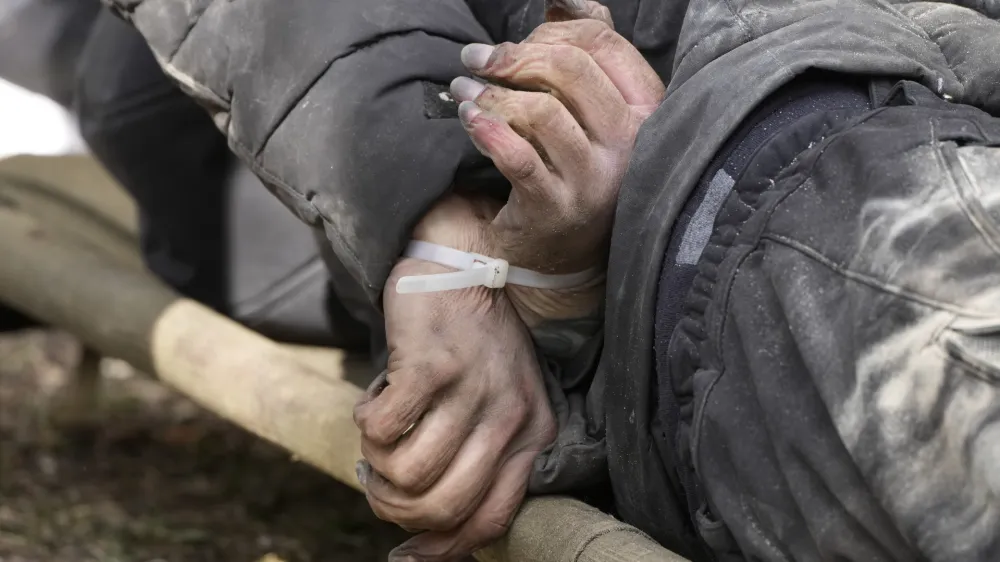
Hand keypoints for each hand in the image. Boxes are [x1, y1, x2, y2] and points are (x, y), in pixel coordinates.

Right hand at [354, 196, 556, 561]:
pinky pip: (380, 433)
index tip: (405, 554)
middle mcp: (509, 417)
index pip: (491, 520)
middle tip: (379, 482)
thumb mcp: (497, 402)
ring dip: (377, 464)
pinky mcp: (431, 366)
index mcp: (531, 434)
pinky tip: (377, 399)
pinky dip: (365, 425)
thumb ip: (478, 460)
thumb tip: (428, 539)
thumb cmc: (473, 345)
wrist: (464, 264)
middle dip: (397, 509)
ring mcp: (472, 391)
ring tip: (381, 433)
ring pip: (407, 475)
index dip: (444, 549)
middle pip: (443, 507)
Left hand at [451, 8, 664, 277]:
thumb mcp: (591, 112)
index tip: (514, 43)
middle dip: (515, 56)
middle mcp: (630, 146)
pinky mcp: (558, 208)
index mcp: (646, 111)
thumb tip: (561, 1)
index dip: (551, 32)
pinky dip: (487, 131)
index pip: (603, 43)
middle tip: (477, 60)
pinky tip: (469, 120)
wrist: (561, 256)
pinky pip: (518, 157)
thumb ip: (586, 54)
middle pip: (571, 70)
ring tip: (464, 92)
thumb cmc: (572, 169)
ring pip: (542, 110)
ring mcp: (596, 181)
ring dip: (492, 93)